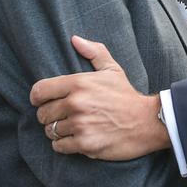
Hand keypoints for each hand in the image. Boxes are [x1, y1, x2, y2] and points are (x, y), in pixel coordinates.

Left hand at [31, 35, 169, 159]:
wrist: (148, 122)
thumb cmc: (127, 96)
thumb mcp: (112, 70)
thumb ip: (93, 52)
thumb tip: (74, 39)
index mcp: (78, 83)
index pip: (39, 91)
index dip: (38, 98)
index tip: (43, 101)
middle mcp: (76, 103)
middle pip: (42, 113)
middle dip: (49, 116)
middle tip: (61, 116)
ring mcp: (80, 125)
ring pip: (50, 130)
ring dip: (57, 131)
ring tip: (71, 127)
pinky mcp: (85, 144)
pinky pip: (59, 146)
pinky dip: (63, 145)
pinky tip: (75, 139)